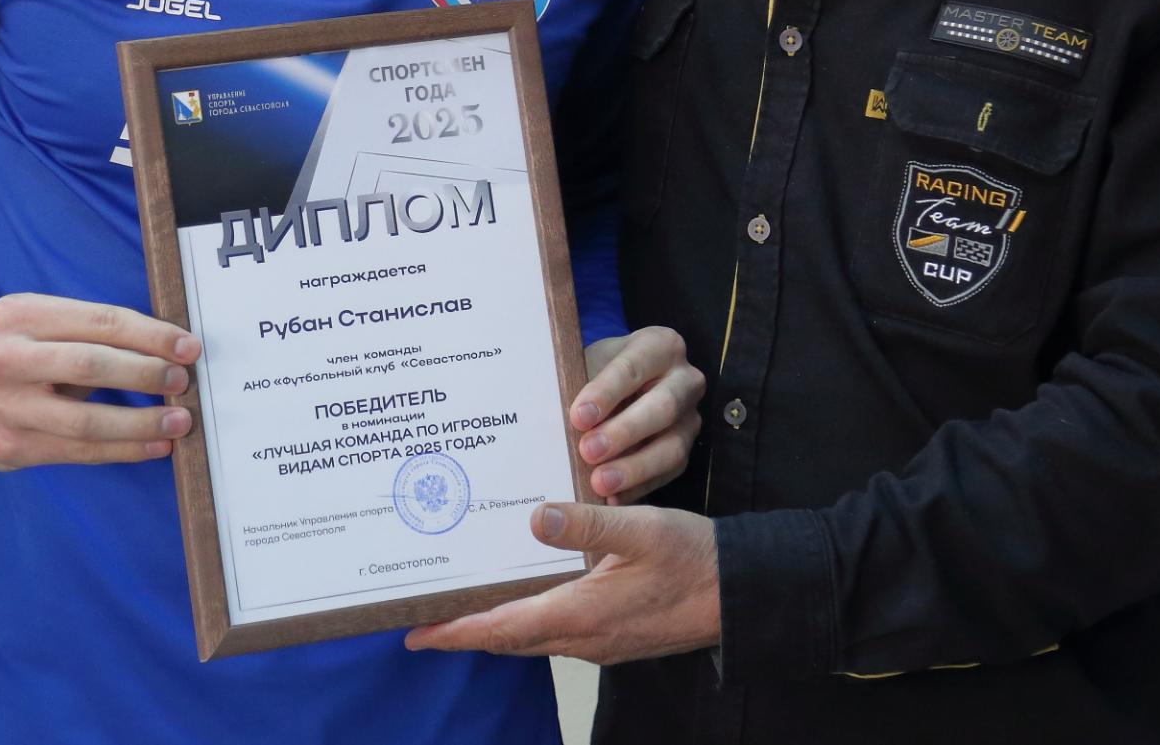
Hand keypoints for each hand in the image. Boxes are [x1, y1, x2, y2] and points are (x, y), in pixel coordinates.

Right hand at [0, 293, 200, 470]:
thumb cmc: (15, 353)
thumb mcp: (38, 324)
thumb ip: (89, 331)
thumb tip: (166, 349)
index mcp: (20, 314)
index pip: (99, 321)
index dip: (150, 335)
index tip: (188, 348)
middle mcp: (5, 358)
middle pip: (91, 365)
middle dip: (146, 374)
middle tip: (182, 382)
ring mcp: (4, 407)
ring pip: (85, 420)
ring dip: (141, 422)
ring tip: (178, 422)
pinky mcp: (9, 447)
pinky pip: (77, 451)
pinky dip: (122, 450)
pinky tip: (153, 446)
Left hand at [405, 503, 719, 662]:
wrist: (743, 595)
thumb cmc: (697, 561)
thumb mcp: (643, 529)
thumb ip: (588, 523)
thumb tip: (535, 518)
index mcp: (582, 614)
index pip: (503, 628)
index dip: (457, 632)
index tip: (417, 634)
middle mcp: (583, 637)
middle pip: (509, 639)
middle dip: (466, 631)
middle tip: (425, 617)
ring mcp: (599, 641)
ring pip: (532, 638)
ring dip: (496, 626)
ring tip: (463, 604)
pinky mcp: (613, 635)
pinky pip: (555, 633)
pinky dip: (527, 620)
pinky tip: (525, 594)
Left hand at [572, 326, 703, 502]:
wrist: (617, 386)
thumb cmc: (597, 372)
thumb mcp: (588, 364)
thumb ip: (577, 384)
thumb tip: (551, 414)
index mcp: (659, 346)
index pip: (633, 367)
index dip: (606, 392)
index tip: (578, 416)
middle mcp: (685, 379)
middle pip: (663, 406)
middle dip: (624, 432)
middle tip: (588, 451)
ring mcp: (691, 417)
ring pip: (672, 446)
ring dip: (634, 467)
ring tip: (599, 484)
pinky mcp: (688, 450)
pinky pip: (669, 474)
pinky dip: (640, 488)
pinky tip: (613, 501)